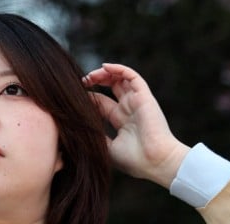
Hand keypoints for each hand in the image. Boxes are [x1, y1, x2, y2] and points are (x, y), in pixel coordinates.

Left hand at [83, 62, 189, 187]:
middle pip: (111, 87)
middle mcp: (129, 109)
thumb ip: (96, 135)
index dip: (89, 97)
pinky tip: (105, 67)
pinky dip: (119, 68)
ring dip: (105, 73)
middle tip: (82, 82)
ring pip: (121, 79)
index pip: (102, 103)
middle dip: (96, 81)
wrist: (155, 162)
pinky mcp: (144, 96)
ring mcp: (137, 102)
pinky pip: (132, 76)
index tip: (74, 97)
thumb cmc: (135, 160)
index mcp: (121, 121)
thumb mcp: (108, 148)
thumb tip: (78, 127)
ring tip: (90, 75)